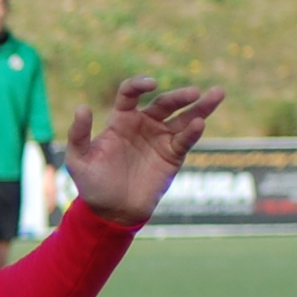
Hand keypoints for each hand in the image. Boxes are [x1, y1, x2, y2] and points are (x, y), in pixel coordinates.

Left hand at [61, 76, 223, 225]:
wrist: (112, 211)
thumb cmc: (93, 184)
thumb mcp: (79, 160)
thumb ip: (78, 134)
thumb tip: (82, 107)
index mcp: (121, 119)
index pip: (131, 94)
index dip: (139, 85)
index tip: (151, 84)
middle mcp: (144, 124)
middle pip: (164, 103)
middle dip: (179, 96)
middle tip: (193, 92)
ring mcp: (161, 138)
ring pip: (184, 117)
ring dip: (201, 106)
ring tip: (217, 93)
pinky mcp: (173, 155)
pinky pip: (185, 140)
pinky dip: (193, 131)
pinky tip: (199, 123)